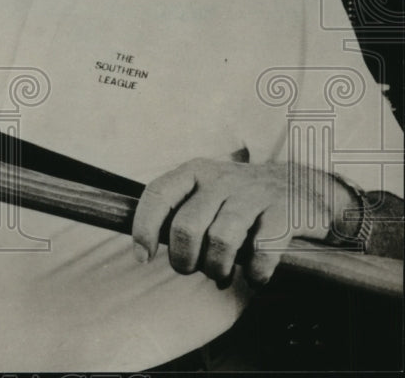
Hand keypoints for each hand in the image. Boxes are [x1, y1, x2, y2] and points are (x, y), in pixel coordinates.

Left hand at [131, 158, 354, 285]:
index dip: (144, 228)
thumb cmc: (244, 198)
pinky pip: (261, 251)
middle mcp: (221, 178)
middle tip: (191, 269)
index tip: (143, 257)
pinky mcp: (284, 212)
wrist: (305, 188)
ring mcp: (253, 194)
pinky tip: (255, 276)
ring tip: (220, 274)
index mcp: (195, 171)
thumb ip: (180, 211)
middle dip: (183, 259)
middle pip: (186, 226)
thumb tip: (146, 247)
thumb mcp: (208, 191)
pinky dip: (254, 272)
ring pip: (220, 240)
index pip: (157, 194)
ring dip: (216, 268)